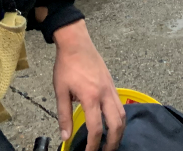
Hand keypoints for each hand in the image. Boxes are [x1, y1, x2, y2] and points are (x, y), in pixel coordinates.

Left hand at [53, 20, 124, 150]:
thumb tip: (65, 136)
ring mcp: (111, 89)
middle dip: (112, 142)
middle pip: (116, 125)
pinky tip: (112, 124)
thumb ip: (64, 115)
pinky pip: (120, 106)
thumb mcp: (60, 90)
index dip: (93, 145)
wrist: (76, 42)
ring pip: (122, 116)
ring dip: (119, 132)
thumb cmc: (67, 65)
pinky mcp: (112, 85)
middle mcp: (105, 94)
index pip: (96, 128)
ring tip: (111, 142)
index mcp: (91, 97)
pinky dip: (119, 120)